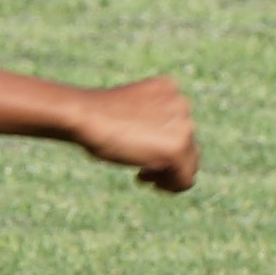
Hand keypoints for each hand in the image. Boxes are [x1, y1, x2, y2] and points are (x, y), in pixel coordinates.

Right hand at [67, 77, 198, 192]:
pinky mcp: (177, 147)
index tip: (140, 151)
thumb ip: (151, 123)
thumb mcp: (130, 113)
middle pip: (187, 143)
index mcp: (170, 88)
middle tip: (142, 169)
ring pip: (188, 162)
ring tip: (143, 174)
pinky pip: (185, 179)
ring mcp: (183, 126)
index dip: (161, 142)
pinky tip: (146, 180)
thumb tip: (162, 149)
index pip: (179, 125)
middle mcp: (182, 104)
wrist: (87, 116)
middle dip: (165, 159)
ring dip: (167, 173)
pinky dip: (170, 186)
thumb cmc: (97, 116)